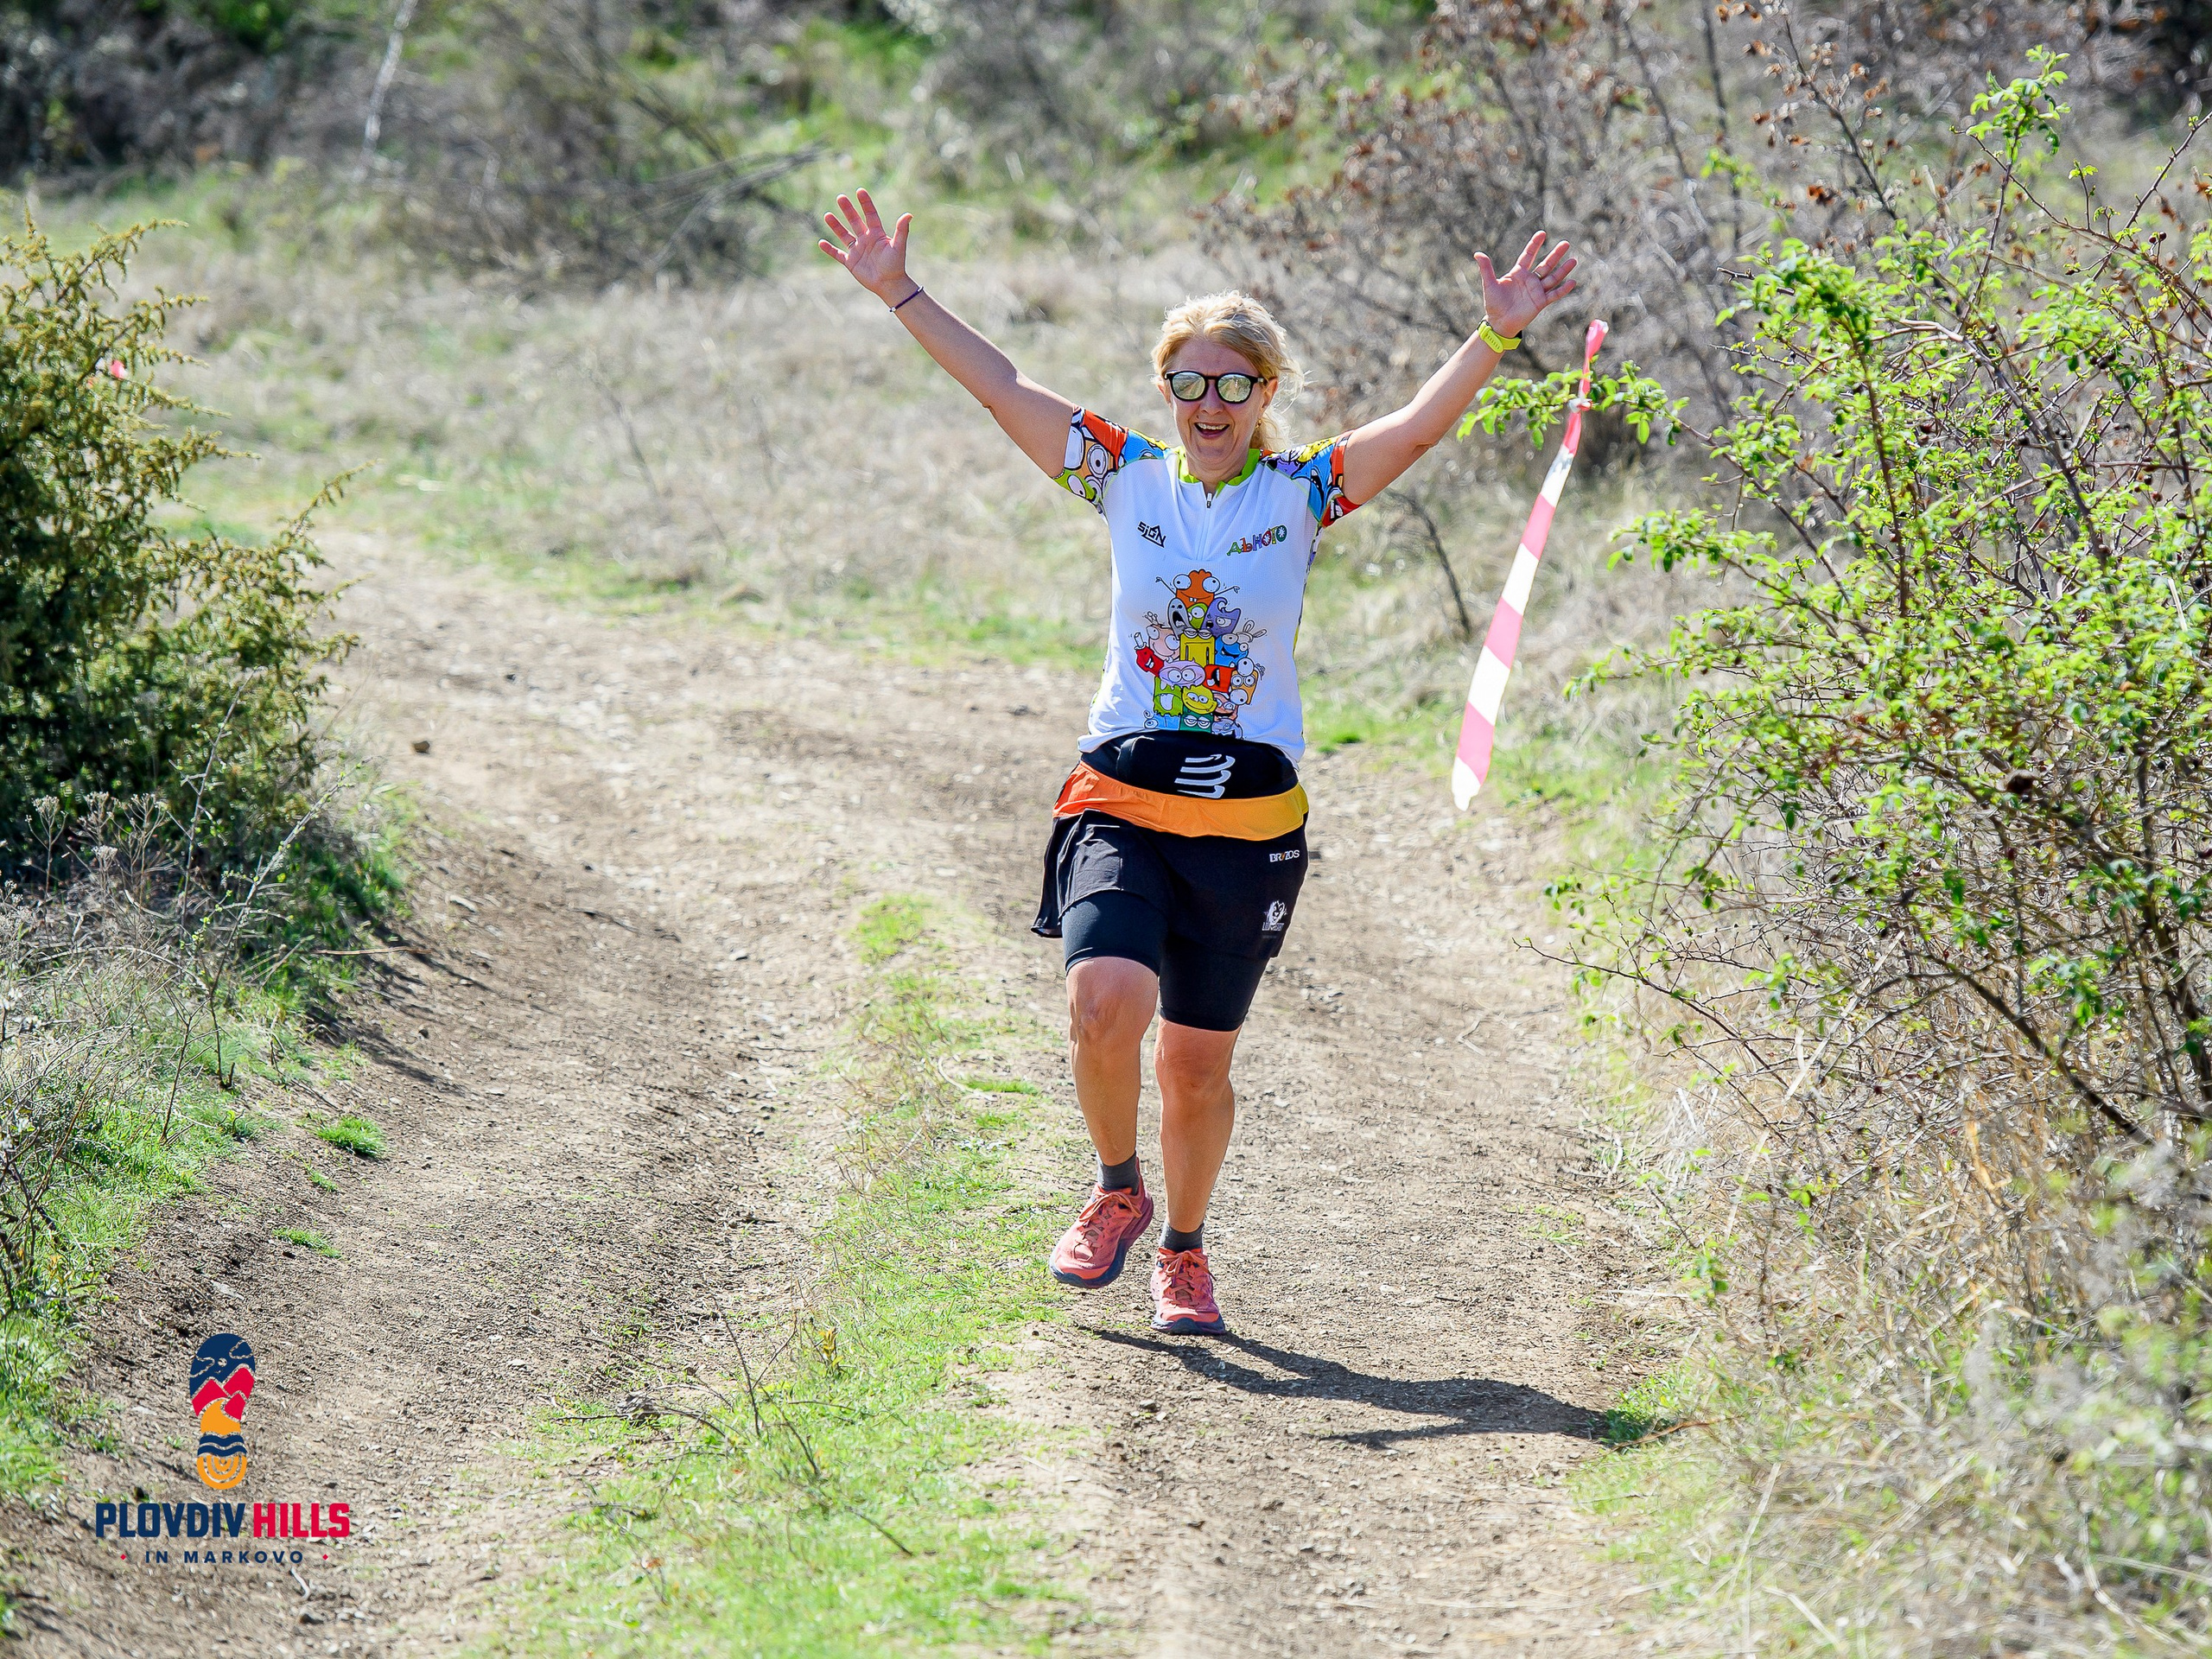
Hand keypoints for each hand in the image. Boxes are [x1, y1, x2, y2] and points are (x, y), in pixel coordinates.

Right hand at [819, 189, 914, 303]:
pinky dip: (830, 249)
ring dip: (836, 226)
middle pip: (855, 221)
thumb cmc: (896, 265)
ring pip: (844, 235)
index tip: (860, 191)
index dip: (865, 203)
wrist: (889, 284)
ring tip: (827, 215)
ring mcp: (858, 250)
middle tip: (840, 197)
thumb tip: (908, 215)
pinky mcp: (851, 262)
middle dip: (848, 210)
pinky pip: (838, 254)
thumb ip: (901, 230)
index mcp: (877, 234)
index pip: (870, 215)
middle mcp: (866, 240)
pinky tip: (821, 243)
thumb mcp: (898, 246)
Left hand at [1472, 232, 1577, 341]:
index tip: (1542, 233)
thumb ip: (1486, 269)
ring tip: (1573, 260)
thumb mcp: (1490, 284)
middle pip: (1545, 264)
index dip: (1534, 245)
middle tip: (1565, 243)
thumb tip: (1477, 253)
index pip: (1528, 255)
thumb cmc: (1493, 304)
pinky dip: (1563, 289)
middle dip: (1555, 254)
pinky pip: (1554, 295)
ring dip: (1563, 270)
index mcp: (1518, 273)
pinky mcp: (1540, 303)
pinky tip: (1572, 282)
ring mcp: (1536, 291)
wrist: (1499, 323)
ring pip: (1553, 278)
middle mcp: (1530, 280)